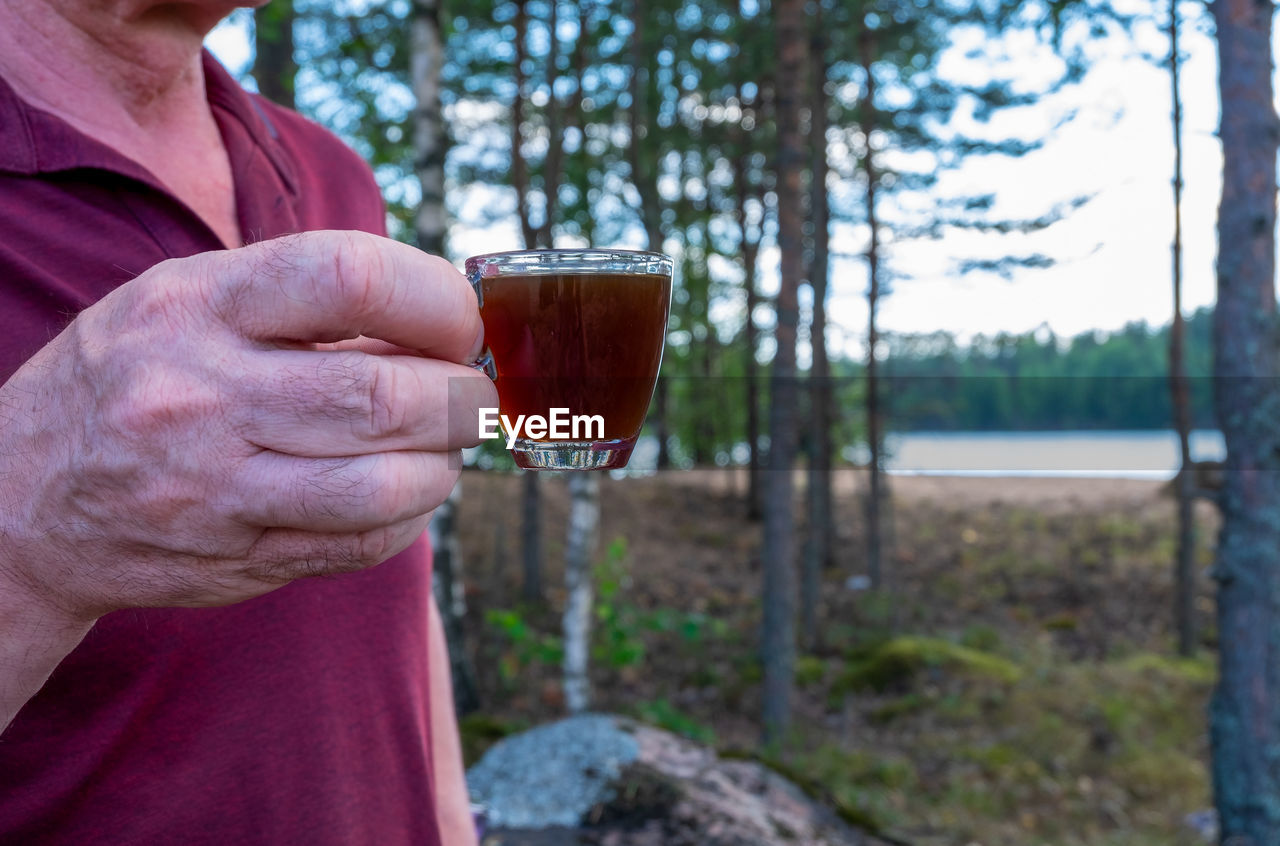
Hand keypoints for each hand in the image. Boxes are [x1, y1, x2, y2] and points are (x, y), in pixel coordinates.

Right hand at [0, 230, 495, 622]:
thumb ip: (303, 298)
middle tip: (471, 391)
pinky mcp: (237, 558)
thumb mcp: (187, 301)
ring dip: (444, 463)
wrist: (19, 501)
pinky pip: (363, 543)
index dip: (437, 299)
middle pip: (385, 395)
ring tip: (442, 444)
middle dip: (461, 396)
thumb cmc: (132, 377)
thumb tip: (443, 315)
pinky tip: (403, 491)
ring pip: (385, 484)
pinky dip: (411, 516)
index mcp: (198, 306)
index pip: (349, 278)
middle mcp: (202, 396)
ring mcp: (216, 489)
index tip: (460, 320)